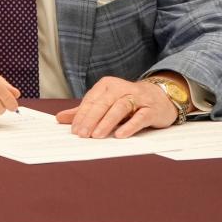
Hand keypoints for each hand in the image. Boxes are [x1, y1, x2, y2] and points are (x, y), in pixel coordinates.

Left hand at [58, 76, 177, 137]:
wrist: (161, 98)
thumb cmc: (128, 102)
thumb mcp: (105, 103)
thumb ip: (84, 111)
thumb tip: (59, 118)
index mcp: (107, 85)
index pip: (91, 100)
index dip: (82, 115)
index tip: (74, 130)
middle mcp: (122, 88)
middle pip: (103, 103)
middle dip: (91, 119)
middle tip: (82, 135)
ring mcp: (138, 97)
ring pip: (120, 108)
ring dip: (107, 122)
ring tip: (97, 135)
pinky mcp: (151, 109)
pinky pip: (140, 117)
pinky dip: (130, 126)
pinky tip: (120, 135)